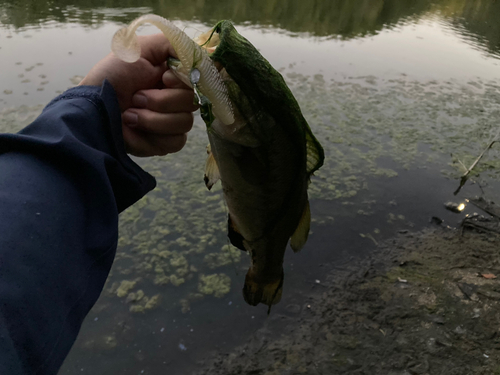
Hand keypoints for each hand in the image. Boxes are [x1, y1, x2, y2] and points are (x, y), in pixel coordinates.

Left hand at [79, 33, 197, 156]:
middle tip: (137, 97)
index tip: (163, 78)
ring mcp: (172, 123)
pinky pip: (176, 142)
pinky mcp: (165, 143)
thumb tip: (198, 58)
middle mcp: (176, 99)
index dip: (182, 82)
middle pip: (192, 103)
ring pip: (184, 123)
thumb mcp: (139, 48)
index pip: (199, 81)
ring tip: (129, 114)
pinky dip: (152, 135)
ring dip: (153, 119)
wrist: (92, 109)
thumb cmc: (112, 76)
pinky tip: (133, 129)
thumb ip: (172, 43)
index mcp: (173, 78)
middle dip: (161, 101)